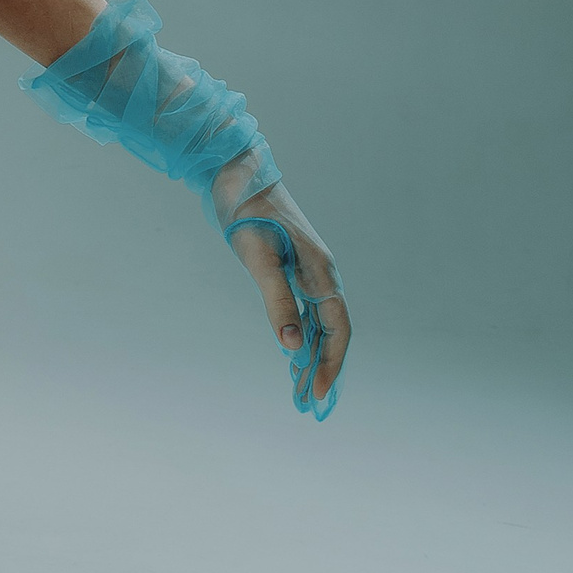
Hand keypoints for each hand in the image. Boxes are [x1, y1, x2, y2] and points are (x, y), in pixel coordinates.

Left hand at [211, 156, 350, 417]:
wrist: (235, 171)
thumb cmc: (246, 211)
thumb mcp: (259, 258)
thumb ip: (278, 301)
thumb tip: (293, 345)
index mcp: (320, 271)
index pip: (337, 327)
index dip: (331, 362)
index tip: (317, 392)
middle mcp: (320, 272)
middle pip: (332, 329)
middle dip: (323, 366)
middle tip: (306, 401)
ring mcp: (307, 268)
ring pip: (318, 320)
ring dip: (312, 353)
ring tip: (298, 386)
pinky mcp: (291, 264)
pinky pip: (305, 308)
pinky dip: (301, 332)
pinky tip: (291, 348)